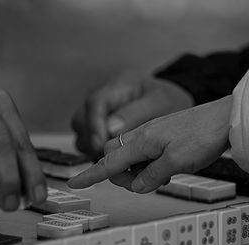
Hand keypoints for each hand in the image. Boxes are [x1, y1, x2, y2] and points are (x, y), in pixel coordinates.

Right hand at [68, 96, 231, 192]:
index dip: (91, 174)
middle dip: (120, 174)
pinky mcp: (157, 135)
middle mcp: (140, 135)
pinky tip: (164, 166)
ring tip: (162, 174)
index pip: (108, 161)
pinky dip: (146, 163)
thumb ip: (152, 176)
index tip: (75, 182)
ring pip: (128, 155)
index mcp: (141, 141)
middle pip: (113, 156)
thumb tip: (136, 185)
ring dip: (136, 170)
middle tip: (144, 183)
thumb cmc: (203, 135)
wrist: (224, 117)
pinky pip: (141, 151)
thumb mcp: (178, 162)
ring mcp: (149, 133)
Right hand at [71, 69, 193, 157]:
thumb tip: (110, 129)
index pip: (95, 103)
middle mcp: (101, 96)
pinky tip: (114, 155)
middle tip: (114, 155)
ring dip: (93, 148)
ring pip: (80, 133)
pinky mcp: (94, 125)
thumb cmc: (166, 101)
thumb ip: (136, 114)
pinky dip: (96, 150)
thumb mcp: (160, 103)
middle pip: (81, 120)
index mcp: (118, 84)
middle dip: (93, 140)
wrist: (167, 103)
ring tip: (116, 156)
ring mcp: (94, 111)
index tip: (101, 145)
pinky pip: (86, 141)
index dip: (95, 126)